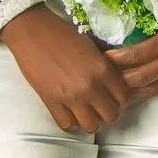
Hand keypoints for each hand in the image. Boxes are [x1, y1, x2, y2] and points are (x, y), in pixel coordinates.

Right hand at [0, 6, 130, 133]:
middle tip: (101, 107)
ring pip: (92, 126)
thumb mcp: (92, 47)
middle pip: (111, 115)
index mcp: (103, 69)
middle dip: (108, 113)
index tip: (114, 99)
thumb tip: (114, 82)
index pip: (124, 97)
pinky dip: (70, 122)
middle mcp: (90, 86)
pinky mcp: (51, 101)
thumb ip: (105, 67)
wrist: (33, 31)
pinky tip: (69, 113)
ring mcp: (70, 96)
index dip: (120, 101)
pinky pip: (67, 125)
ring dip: (91, 121)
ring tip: (86, 113)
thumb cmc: (61, 34)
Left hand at [105, 30, 157, 99]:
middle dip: (118, 77)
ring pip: (149, 88)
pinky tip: (129, 89)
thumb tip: (113, 27)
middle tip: (102, 72)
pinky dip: (142, 91)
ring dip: (129, 88)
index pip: (135, 55)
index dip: (115, 58)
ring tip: (112, 84)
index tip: (102, 55)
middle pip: (139, 76)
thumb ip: (141, 22)